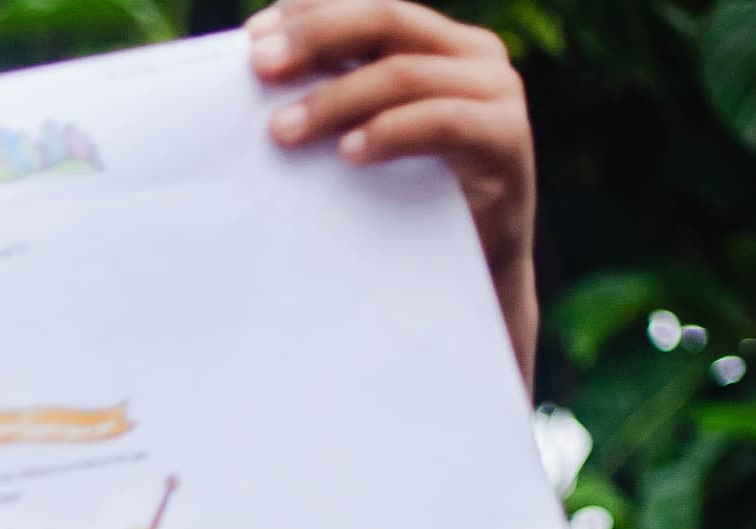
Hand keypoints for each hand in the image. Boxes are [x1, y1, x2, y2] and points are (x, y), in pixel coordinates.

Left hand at [248, 0, 536, 377]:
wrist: (467, 276)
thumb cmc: (402, 203)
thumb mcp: (362, 140)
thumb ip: (330, 105)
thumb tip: (248, 85)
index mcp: (434, 41)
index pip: (366, 6)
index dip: (309, 13)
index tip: (250, 39)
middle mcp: (471, 55)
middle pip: (386, 20)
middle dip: (316, 38)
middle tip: (258, 67)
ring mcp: (495, 92)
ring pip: (406, 72)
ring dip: (336, 98)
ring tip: (282, 131)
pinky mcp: (508, 139)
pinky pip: (443, 122)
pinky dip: (390, 131)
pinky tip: (348, 153)